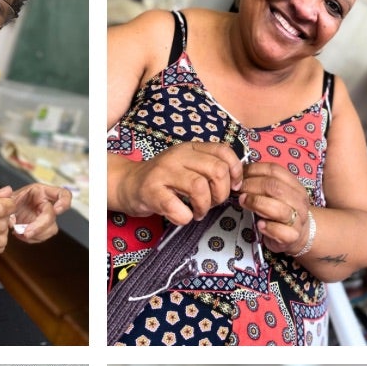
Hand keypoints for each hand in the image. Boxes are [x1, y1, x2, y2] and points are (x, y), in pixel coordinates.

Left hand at [8, 184, 71, 242]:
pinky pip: (42, 237)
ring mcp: (44, 218)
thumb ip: (3, 199)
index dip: (64, 202)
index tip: (56, 210)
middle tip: (26, 232)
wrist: (3, 213)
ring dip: (36, 234)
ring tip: (19, 233)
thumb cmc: (7, 201)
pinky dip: (32, 238)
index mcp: (41, 192)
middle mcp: (46, 205)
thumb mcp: (5, 197)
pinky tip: (20, 235)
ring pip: (50, 229)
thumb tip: (7, 208)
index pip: (62, 194)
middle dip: (40, 226)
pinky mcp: (41, 229)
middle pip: (53, 216)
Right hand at [114, 142, 242, 225]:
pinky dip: (185, 217)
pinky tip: (182, 216)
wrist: (129, 184)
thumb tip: (238, 182)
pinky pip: (178, 208)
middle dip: (221, 193)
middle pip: (216, 170)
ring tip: (198, 212)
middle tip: (213, 203)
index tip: (233, 186)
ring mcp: (164, 173)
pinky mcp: (151, 192)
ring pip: (200, 188)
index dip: (235, 170)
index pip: (223, 151)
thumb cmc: (164, 179)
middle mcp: (178, 156)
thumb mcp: (187, 165)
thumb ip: (209, 167)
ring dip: (204, 207)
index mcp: (190, 148)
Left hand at [238, 165, 311, 254]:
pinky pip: (280, 231)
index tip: (239, 175)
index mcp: (295, 186)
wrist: (300, 234)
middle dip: (252, 186)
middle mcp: (299, 201)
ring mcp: (298, 219)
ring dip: (257, 203)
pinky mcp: (293, 236)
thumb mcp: (277, 195)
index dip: (254, 170)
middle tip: (238, 190)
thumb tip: (240, 173)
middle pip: (275, 187)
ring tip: (243, 202)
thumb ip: (263, 184)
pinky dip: (268, 227)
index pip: (275, 170)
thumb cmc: (283, 211)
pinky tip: (259, 225)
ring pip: (279, 209)